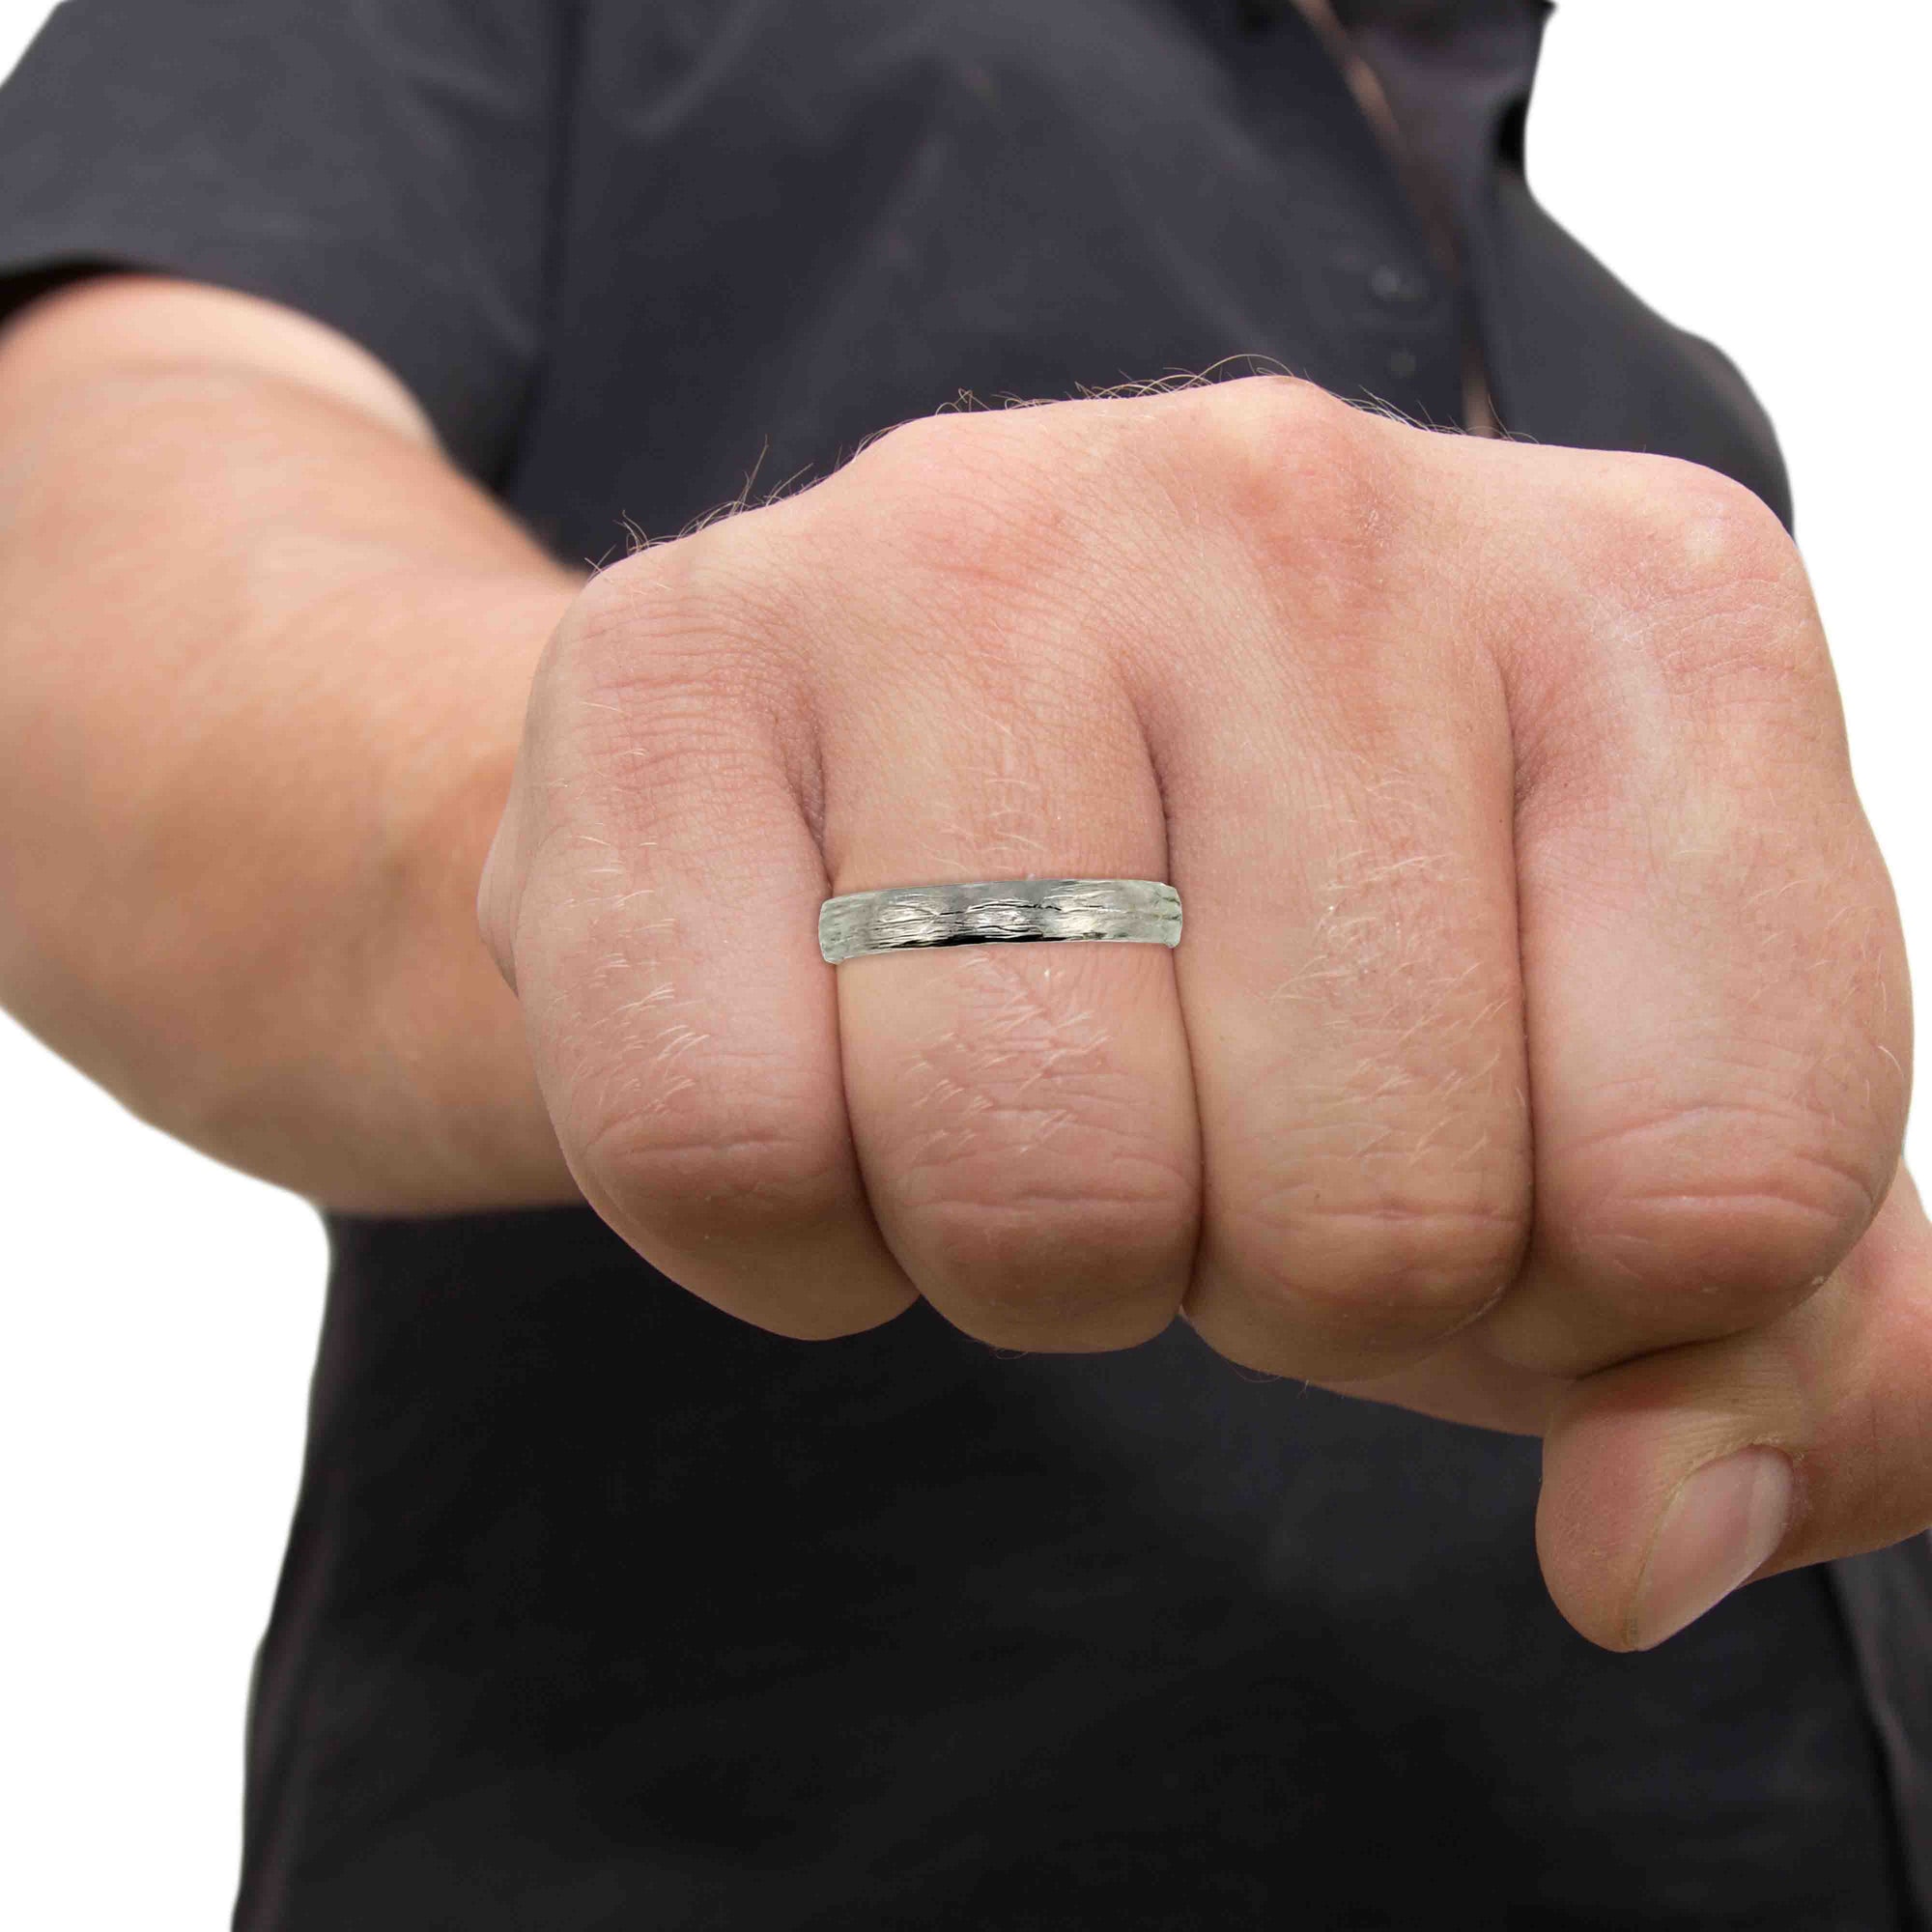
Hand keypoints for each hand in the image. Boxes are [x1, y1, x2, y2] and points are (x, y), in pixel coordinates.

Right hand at [481, 376, 1923, 1649]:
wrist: (877, 769)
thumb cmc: (1274, 948)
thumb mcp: (1594, 1120)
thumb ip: (1759, 1353)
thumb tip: (1652, 1550)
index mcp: (1645, 611)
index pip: (1728, 1186)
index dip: (1575, 1295)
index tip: (1463, 1160)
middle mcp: (1313, 504)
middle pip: (1371, 1216)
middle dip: (1271, 1280)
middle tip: (1199, 1122)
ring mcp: (966, 546)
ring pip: (1034, 1196)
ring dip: (1032, 1259)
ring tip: (1017, 1082)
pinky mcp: (669, 657)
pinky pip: (729, 1154)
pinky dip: (790, 1230)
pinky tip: (828, 1069)